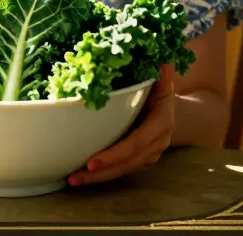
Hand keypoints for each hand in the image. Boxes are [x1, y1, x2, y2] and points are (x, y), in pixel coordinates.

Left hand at [68, 64, 176, 185]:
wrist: (170, 105)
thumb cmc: (159, 88)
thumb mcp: (161, 80)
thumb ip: (161, 74)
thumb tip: (164, 63)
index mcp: (161, 123)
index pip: (136, 143)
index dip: (114, 154)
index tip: (92, 162)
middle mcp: (158, 142)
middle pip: (127, 162)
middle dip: (101, 172)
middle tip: (74, 176)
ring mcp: (151, 153)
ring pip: (123, 170)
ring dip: (98, 177)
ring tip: (73, 179)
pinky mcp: (141, 159)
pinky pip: (122, 169)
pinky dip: (103, 173)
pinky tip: (83, 175)